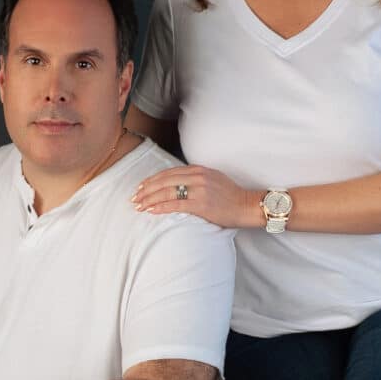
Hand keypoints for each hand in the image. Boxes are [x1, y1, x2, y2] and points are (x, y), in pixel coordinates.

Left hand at [130, 165, 260, 228]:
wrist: (246, 205)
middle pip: (164, 181)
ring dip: (149, 199)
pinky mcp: (201, 204)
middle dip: (146, 189)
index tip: (141, 186)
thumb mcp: (212, 179)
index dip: (152, 179)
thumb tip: (177, 184)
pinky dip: (160, 207)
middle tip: (134, 197)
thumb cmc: (230, 196)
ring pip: (166, 192)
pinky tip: (150, 210)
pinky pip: (175, 204)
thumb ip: (195, 178)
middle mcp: (197, 177)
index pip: (169, 172)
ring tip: (138, 205)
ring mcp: (199, 190)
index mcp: (198, 169)